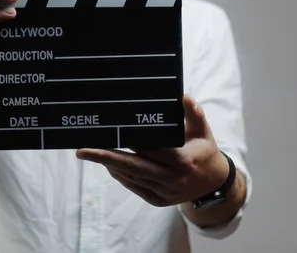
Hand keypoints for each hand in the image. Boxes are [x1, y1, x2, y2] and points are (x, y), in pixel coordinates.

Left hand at [76, 95, 229, 206]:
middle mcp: (172, 178)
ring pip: (131, 177)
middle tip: (82, 150)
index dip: (130, 140)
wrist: (214, 184)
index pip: (150, 148)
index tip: (111, 130)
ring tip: (90, 153)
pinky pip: (134, 187)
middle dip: (105, 157)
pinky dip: (120, 176)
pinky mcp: (158, 200)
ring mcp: (164, 192)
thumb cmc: (204, 150)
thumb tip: (184, 96)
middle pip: (133, 166)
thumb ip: (194, 114)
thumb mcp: (204, 131)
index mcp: (182, 159)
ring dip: (110, 165)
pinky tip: (108, 164)